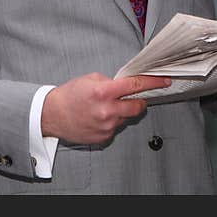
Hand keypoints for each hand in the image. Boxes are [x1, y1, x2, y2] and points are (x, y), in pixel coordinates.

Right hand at [40, 72, 170, 143]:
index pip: (135, 85)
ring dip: (120, 112)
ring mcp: (106, 126)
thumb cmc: (69, 95)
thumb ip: (110, 82)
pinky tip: (97, 118)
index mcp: (103, 92)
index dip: (152, 82)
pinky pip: (116, 128)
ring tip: (102, 108)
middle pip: (138, 106)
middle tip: (129, 98)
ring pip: (126, 118)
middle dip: (137, 101)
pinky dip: (111, 122)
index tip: (164, 81)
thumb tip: (127, 86)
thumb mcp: (89, 79)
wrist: (52, 115)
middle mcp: (107, 110)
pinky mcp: (104, 137)